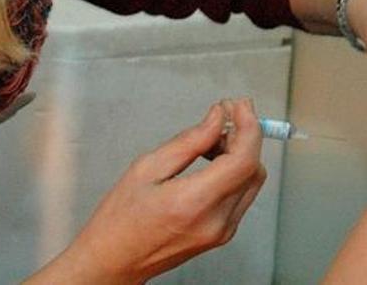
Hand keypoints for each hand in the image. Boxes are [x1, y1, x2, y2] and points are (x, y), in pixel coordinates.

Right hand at [30, 99, 266, 284]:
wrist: (113, 261)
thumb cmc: (120, 220)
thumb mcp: (147, 168)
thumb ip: (189, 141)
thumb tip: (218, 118)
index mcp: (194, 203)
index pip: (243, 160)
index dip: (248, 127)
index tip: (240, 104)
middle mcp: (215, 221)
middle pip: (253, 169)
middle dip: (243, 137)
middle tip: (220, 119)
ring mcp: (222, 232)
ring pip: (251, 182)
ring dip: (239, 155)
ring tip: (209, 143)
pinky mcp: (221, 235)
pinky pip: (241, 195)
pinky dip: (233, 173)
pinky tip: (210, 163)